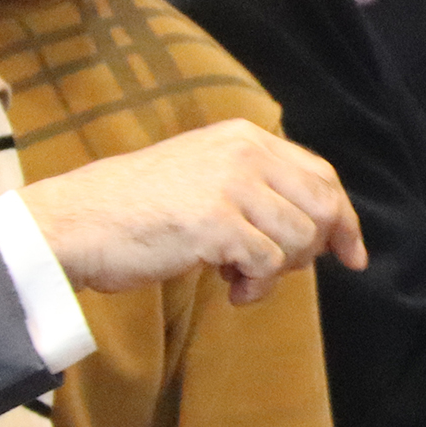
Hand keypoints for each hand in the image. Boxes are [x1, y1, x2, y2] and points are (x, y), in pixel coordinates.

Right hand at [18, 119, 365, 305]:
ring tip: (238, 279)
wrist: (73, 223)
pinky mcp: (216, 223)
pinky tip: (229, 289)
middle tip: (274, 270)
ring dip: (277, 273)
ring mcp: (232, 186)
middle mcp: (244, 153)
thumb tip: (317, 232)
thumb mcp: (203, 179)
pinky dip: (257, 287)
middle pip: (323, 207)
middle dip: (313, 250)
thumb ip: (255, 190)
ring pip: (301, 239)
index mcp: (244, 137)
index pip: (321, 175)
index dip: (344, 219)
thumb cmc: (135, 210)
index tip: (352, 254)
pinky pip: (270, 264)